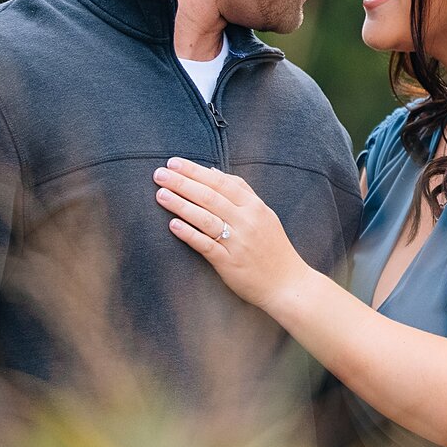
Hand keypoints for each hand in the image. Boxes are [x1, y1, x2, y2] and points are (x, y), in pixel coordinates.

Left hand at [153, 158, 308, 316]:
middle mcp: (247, 221)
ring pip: (205, 218)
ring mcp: (238, 242)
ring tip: (160, 194)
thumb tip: (213, 171)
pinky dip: (189, 234)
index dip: (195, 171)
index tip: (174, 163)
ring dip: (180, 205)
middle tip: (159, 174)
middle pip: (210, 196)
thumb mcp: (264, 214)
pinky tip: (173, 225)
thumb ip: (241, 191)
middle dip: (182, 183)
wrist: (287, 283)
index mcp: (254, 206)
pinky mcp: (229, 262)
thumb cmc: (273, 247)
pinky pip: (206, 245)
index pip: (220, 182)